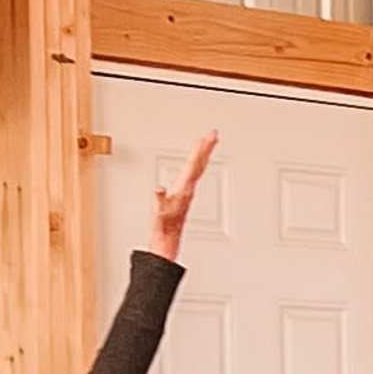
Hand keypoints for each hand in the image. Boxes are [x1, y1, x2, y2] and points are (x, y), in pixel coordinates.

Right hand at [149, 132, 217, 260]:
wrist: (167, 239)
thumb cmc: (164, 227)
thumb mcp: (159, 212)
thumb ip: (159, 199)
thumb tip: (160, 188)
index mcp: (183, 189)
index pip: (194, 165)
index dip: (200, 150)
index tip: (207, 138)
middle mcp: (188, 189)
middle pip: (200, 164)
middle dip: (206, 148)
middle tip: (213, 134)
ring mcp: (188, 191)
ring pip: (199, 169)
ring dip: (203, 155)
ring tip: (206, 143)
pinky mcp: (185, 195)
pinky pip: (194, 175)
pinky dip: (196, 165)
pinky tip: (196, 162)